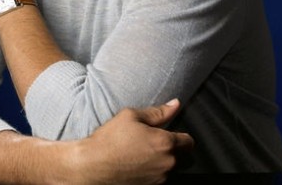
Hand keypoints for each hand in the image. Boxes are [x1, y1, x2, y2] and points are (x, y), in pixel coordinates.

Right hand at [72, 100, 193, 184]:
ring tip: (145, 154)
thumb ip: (158, 112)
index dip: (181, 136)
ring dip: (165, 161)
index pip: (189, 141)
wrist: (93, 164)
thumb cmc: (110, 139)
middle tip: (157, 143)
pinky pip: (161, 178)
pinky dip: (155, 171)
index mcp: (165, 142)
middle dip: (176, 150)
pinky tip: (139, 164)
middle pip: (185, 158)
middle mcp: (167, 163)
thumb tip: (175, 104)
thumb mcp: (131, 116)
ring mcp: (159, 178)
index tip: (171, 134)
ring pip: (173, 169)